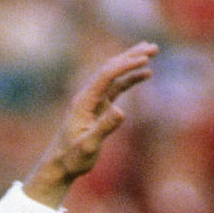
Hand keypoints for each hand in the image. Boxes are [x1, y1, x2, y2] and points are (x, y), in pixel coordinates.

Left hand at [24, 41, 157, 208]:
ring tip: (152, 52)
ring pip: (115, 75)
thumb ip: (104, 128)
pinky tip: (146, 74)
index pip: (107, 75)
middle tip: (153, 47)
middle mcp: (88, 96)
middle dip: (132, 56)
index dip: (125, 65)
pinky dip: (131, 79)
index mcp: (84, 101)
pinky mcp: (100, 107)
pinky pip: (117, 87)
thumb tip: (121, 111)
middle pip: (111, 68)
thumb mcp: (88, 145)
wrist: (60, 165)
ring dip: (132, 62)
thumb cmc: (72, 158)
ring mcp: (94, 100)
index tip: (144, 59)